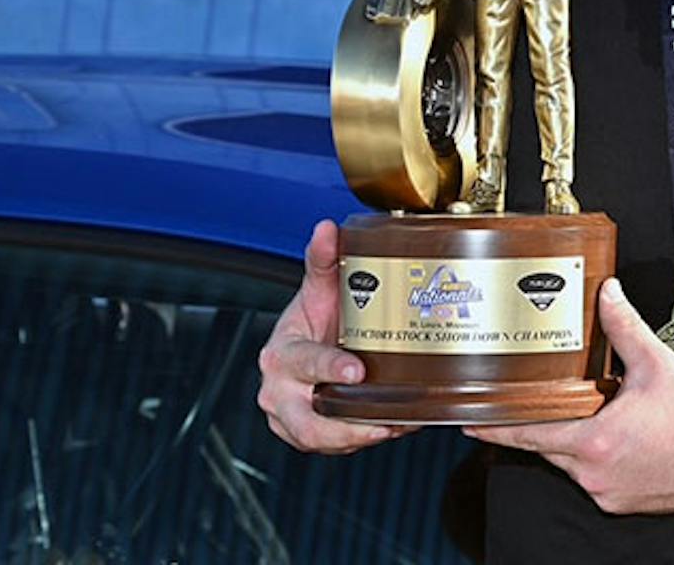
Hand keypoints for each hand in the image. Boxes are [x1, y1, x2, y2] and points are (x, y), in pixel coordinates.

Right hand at [256, 221, 413, 453]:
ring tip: (395, 424)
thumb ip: (323, 259)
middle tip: (382, 423)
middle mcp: (278, 391)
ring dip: (359, 436)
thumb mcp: (319, 289)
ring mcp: (290, 417)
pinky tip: (392, 426)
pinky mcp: (307, 434)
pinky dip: (362, 439)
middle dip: (344, 426)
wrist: (309, 341)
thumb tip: (327, 228)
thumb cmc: (313, 318)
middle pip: (305, 422)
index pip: (304, 363)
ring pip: (321, 439)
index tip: (358, 370)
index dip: (330, 367)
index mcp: (280, 354)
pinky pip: (333, 445)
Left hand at [466, 279, 673, 513]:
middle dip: (544, 426)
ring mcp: (608, 493)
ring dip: (575, 440)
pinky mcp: (623, 503)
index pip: (531, 436)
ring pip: (572, 464)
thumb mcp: (656, 363)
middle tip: (538, 405)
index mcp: (596, 441)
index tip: (470, 423)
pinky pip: (594, 478)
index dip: (497, 428)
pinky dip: (596, 458)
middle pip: (550, 448)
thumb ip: (624, 327)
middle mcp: (596, 474)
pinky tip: (618, 438)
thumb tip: (607, 294)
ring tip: (596, 415)